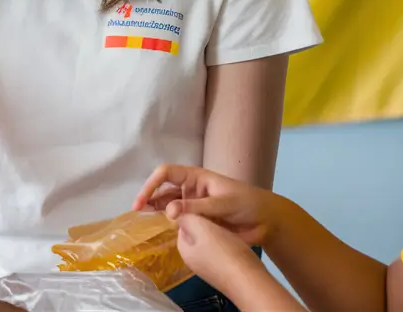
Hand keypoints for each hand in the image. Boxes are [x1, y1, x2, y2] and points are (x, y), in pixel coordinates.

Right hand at [133, 164, 283, 246]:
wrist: (266, 221)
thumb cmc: (247, 204)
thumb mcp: (223, 203)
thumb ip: (196, 207)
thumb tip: (168, 211)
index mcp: (197, 177)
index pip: (167, 173)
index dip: (152, 184)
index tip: (142, 200)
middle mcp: (191, 189)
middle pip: (163, 189)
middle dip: (149, 197)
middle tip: (137, 211)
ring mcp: (193, 205)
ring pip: (168, 204)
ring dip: (155, 209)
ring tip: (142, 219)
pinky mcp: (198, 220)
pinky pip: (178, 219)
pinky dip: (167, 222)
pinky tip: (158, 228)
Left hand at [174, 213, 270, 298]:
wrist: (249, 281)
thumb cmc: (224, 251)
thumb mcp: (202, 228)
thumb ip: (187, 218)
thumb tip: (177, 212)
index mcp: (184, 249)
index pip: (183, 223)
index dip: (194, 211)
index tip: (207, 203)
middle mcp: (193, 259)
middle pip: (197, 232)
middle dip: (207, 221)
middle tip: (221, 210)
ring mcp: (208, 266)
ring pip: (210, 240)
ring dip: (218, 230)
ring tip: (230, 222)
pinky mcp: (223, 270)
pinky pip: (221, 249)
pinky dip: (227, 241)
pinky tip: (236, 238)